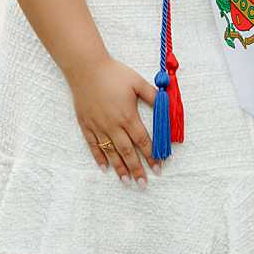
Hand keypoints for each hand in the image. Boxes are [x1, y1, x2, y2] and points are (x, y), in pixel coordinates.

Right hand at [66, 56, 160, 182]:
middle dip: (137, 168)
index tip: (159, 167)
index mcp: (128, 116)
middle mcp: (113, 125)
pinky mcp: (86, 125)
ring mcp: (98, 127)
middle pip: (127, 152)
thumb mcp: (138, 82)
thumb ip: (153, 96)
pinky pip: (93, 145)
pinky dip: (99, 157)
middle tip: (144, 183)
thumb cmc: (114, 74)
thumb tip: (167, 104)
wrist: (86, 69)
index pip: (143, 141)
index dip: (152, 155)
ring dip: (119, 168)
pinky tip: (104, 168)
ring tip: (127, 181)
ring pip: (110, 152)